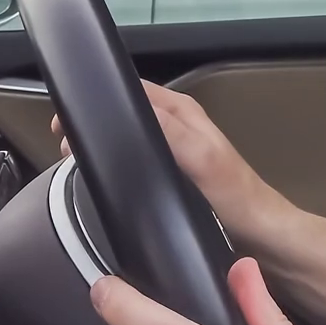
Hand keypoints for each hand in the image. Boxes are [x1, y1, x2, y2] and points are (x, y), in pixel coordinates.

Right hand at [53, 81, 279, 237]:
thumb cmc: (238, 197)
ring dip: (102, 146)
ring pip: (127, 138)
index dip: (100, 97)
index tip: (70, 116)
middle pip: (124, 113)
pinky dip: (116, 166)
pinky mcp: (170, 176)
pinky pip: (135, 162)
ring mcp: (172, 152)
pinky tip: (103, 180)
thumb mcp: (202, 158)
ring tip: (74, 159)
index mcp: (182, 113)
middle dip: (94, 124)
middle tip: (65, 142)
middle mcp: (176, 127)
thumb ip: (171, 130)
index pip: (133, 90)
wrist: (259, 234)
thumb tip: (132, 108)